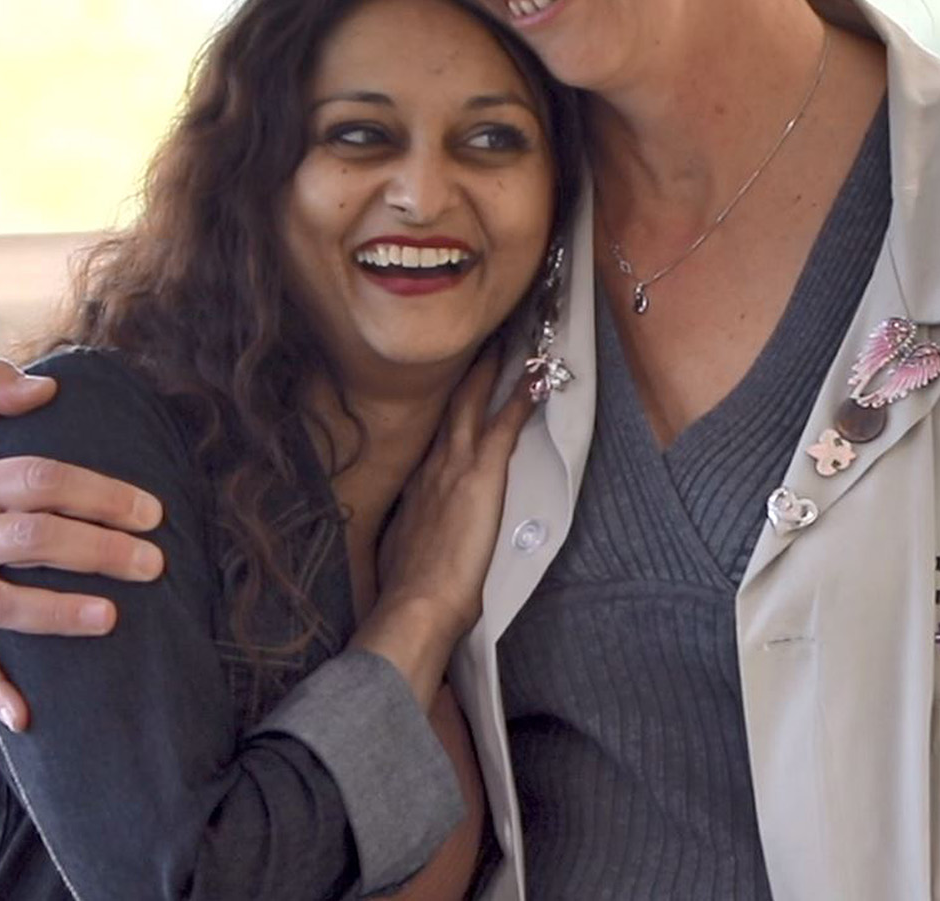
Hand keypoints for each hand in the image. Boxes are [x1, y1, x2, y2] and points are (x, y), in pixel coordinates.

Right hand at [0, 357, 165, 729]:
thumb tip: (47, 387)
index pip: (40, 480)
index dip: (96, 493)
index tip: (151, 511)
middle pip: (31, 539)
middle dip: (96, 551)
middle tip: (154, 563)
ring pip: (2, 602)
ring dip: (57, 614)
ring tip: (113, 618)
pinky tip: (27, 716)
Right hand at [352, 350, 533, 703]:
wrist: (418, 601)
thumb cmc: (411, 590)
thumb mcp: (402, 551)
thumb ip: (411, 534)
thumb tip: (415, 540)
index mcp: (415, 485)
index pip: (433, 434)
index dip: (443, 407)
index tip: (451, 385)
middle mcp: (430, 465)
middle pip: (447, 406)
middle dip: (463, 372)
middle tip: (476, 339)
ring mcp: (453, 465)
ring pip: (472, 402)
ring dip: (489, 369)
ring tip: (503, 338)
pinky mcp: (480, 473)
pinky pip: (504, 424)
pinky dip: (521, 397)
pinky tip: (537, 376)